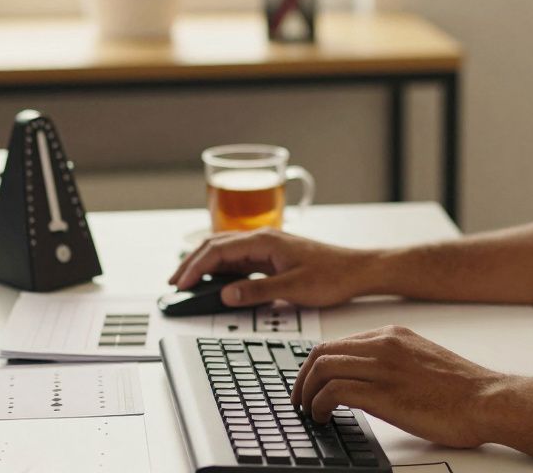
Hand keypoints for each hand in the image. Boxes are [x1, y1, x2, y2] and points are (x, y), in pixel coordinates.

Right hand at [168, 229, 376, 307]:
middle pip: (216, 246)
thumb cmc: (333, 275)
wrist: (358, 270)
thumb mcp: (293, 288)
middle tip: (174, 283)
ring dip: (205, 264)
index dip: (194, 267)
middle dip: (192, 263)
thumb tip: (225, 294)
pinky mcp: (273, 256)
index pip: (218, 250)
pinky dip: (222, 268)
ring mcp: (268, 247)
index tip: (180, 284)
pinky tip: (216, 281)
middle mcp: (263, 239)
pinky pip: (240, 260)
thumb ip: (257, 291)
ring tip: (188, 282)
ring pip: (226, 251)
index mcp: (265, 241)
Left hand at [291, 325, 505, 448]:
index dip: (317, 365)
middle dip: (303, 377)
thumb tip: (371, 381)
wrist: (488, 399)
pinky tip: (323, 418)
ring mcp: (383, 367)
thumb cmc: (463, 390)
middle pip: (322, 351)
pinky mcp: (383, 393)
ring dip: (306, 392)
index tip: (311, 384)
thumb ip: (396, 362)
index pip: (339, 342)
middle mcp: (384, 344)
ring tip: (309, 412)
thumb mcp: (423, 361)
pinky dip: (319, 405)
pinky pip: (333, 392)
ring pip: (322, 368)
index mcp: (394, 335)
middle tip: (300, 399)